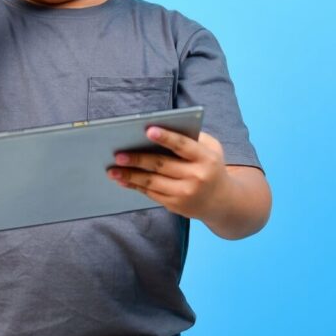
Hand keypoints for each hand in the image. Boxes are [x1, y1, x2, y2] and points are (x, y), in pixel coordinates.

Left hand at [106, 127, 232, 219]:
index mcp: (206, 158)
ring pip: (152, 182)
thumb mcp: (211, 149)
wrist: (222, 201)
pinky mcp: (176, 205)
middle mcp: (196, 176)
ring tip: (112, 170)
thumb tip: (156, 131)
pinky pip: (151, 194)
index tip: (148, 130)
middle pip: (161, 165)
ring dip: (130, 176)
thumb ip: (191, 138)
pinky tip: (123, 180)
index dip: (166, 137)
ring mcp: (185, 193)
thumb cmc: (210, 166)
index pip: (183, 146)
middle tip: (118, 154)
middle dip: (137, 159)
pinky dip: (135, 186)